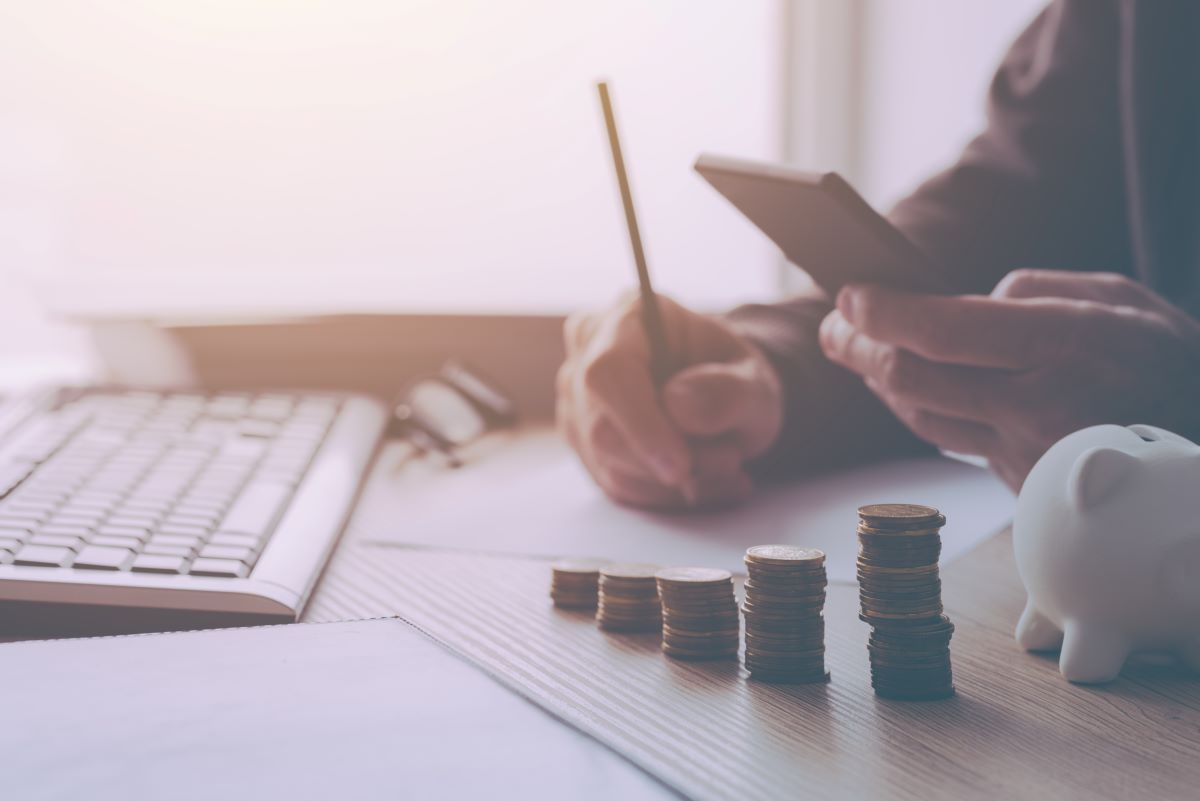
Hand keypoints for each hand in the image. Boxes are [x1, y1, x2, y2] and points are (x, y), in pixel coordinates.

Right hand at [557, 293, 782, 509]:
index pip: (608, 372)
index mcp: (628, 317)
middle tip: (730, 460)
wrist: (720, 396)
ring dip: (673, 482)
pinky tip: (704, 482)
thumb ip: (728, 391)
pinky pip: (616, 484)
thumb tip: (680, 408)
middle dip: (670, 461)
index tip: (681, 466)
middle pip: (603, 428)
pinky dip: (664, 494)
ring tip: (727, 466)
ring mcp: (576, 401)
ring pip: (609, 463)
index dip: (640, 423)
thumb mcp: (754, 381)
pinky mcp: (582, 442)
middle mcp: (587, 354)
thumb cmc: (732, 380)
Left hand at [818, 269, 1199, 490]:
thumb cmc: (1169, 361)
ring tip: (858, 349)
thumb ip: (1037, 289)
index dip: (883, 314)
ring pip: (922, 418)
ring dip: (879, 382)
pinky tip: (904, 385)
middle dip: (858, 349)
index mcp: (1065, 346)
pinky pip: (951, 441)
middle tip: (833, 326)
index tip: (849, 296)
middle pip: (913, 380)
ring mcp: (1027, 454)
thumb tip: (967, 298)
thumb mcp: (1120, 299)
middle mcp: (1039, 406)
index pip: (943, 331)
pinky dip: (919, 409)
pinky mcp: (1021, 483)